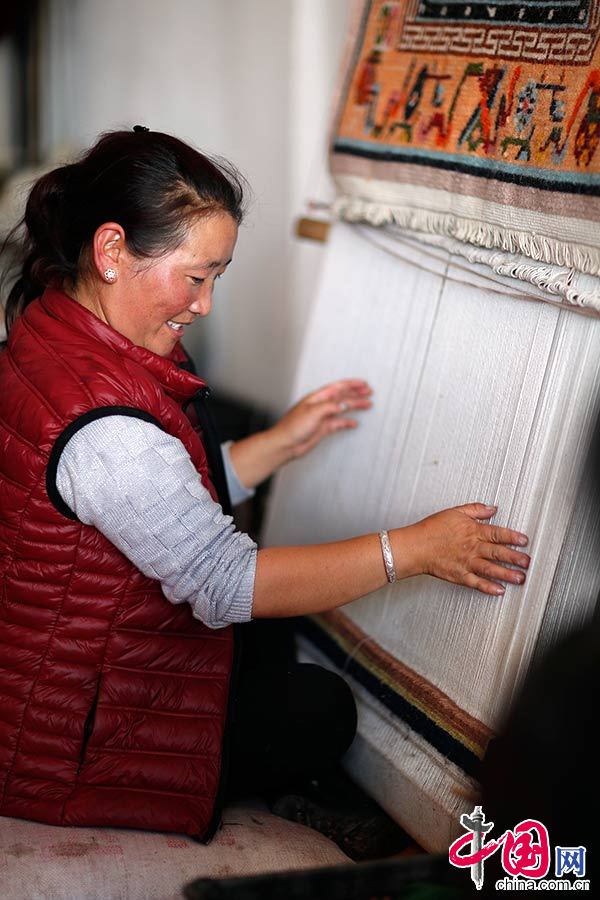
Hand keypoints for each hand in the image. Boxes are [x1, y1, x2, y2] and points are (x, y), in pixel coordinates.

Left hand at [272, 379, 372, 461]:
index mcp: (317, 398)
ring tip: (367, 404)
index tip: (363, 384)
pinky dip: (347, 422)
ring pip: (343, 409)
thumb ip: (330, 407)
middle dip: (356, 393)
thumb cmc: (292, 427)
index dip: (351, 385)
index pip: (338, 387)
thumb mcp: (313, 413)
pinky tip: (354, 423)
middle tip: (369, 392)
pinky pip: (338, 423)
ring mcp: (322, 417)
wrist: (285, 444)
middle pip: (342, 396)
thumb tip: (344, 404)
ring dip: (355, 406)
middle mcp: (321, 405)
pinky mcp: (323, 428)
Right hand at [407, 503, 529, 595]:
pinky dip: (489, 588)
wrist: (415, 546)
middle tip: (528, 562)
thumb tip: (491, 509)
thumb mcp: (454, 512)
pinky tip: (499, 590)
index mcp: (473, 531)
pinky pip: (477, 583)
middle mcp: (472, 547)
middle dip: (516, 558)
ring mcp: (467, 563)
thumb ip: (475, 509)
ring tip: (520, 578)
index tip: (524, 541)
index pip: (498, 533)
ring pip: (492, 569)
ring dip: (508, 574)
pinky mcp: (459, 575)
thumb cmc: (431, 529)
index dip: (513, 537)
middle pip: (499, 553)